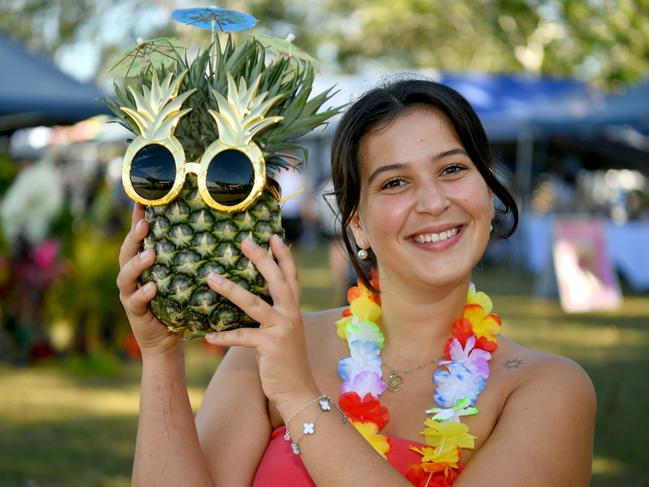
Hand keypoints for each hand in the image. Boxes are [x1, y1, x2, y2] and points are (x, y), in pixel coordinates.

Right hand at [117, 203, 181, 357]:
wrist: (167, 341)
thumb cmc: (177, 304)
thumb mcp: (181, 278)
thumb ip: (185, 258)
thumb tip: (210, 232)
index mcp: (142, 264)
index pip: (138, 238)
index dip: (137, 219)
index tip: (142, 199)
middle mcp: (132, 277)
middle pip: (126, 252)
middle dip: (134, 237)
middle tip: (144, 223)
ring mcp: (130, 294)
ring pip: (126, 275)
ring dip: (137, 263)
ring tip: (150, 254)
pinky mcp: (134, 312)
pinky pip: (135, 301)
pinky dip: (143, 293)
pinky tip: (151, 287)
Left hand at [205, 235, 318, 410]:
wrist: (298, 390)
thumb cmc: (285, 360)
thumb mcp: (284, 331)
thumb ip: (274, 314)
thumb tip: (250, 297)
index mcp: (294, 308)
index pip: (290, 276)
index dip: (283, 255)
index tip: (273, 235)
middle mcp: (291, 314)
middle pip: (276, 280)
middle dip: (260, 259)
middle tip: (244, 241)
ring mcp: (282, 329)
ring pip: (254, 303)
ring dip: (230, 290)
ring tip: (211, 278)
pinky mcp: (271, 346)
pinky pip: (242, 337)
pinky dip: (224, 336)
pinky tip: (208, 336)